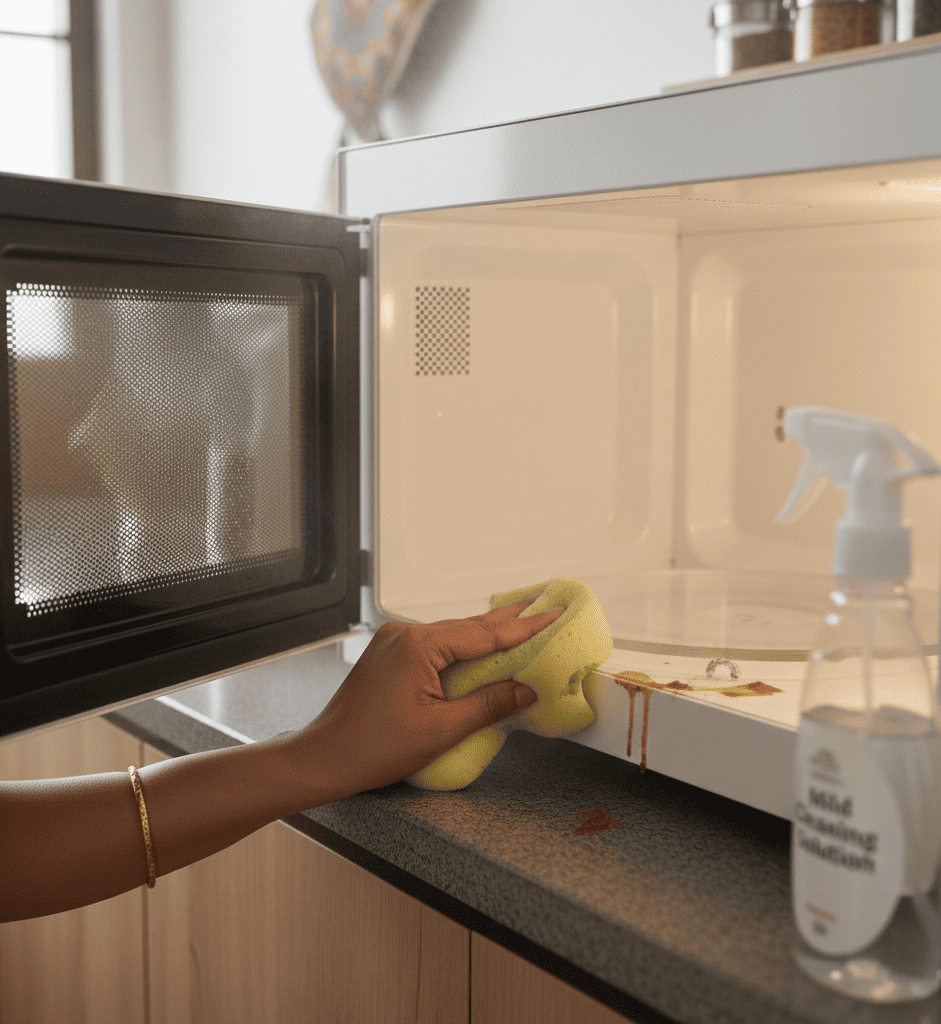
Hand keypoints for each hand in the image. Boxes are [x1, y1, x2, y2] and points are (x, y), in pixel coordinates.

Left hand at [288, 600, 563, 801]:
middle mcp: (405, 634)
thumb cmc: (373, 747)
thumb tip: (526, 690)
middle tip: (545, 606)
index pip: (485, 634)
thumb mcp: (441, 730)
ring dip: (486, 634)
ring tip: (521, 623)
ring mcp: (394, 642)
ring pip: (452, 635)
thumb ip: (488, 705)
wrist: (325, 758)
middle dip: (509, 620)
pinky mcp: (389, 655)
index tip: (553, 613)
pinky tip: (479, 648)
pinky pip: (435, 644)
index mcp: (420, 645)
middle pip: (469, 627)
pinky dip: (462, 647)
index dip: (525, 627)